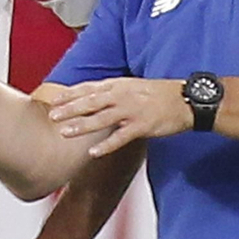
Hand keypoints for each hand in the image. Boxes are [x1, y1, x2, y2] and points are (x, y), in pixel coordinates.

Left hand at [46, 78, 191, 156]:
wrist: (186, 100)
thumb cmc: (160, 94)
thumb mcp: (134, 86)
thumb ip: (113, 92)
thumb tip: (93, 98)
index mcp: (119, 85)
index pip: (90, 89)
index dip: (71, 94)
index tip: (54, 100)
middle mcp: (123, 96)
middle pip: (91, 102)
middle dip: (70, 109)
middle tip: (52, 116)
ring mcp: (132, 111)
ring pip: (102, 118)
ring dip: (82, 125)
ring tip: (65, 132)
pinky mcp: (143, 126)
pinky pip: (121, 137)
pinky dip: (107, 145)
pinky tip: (93, 153)